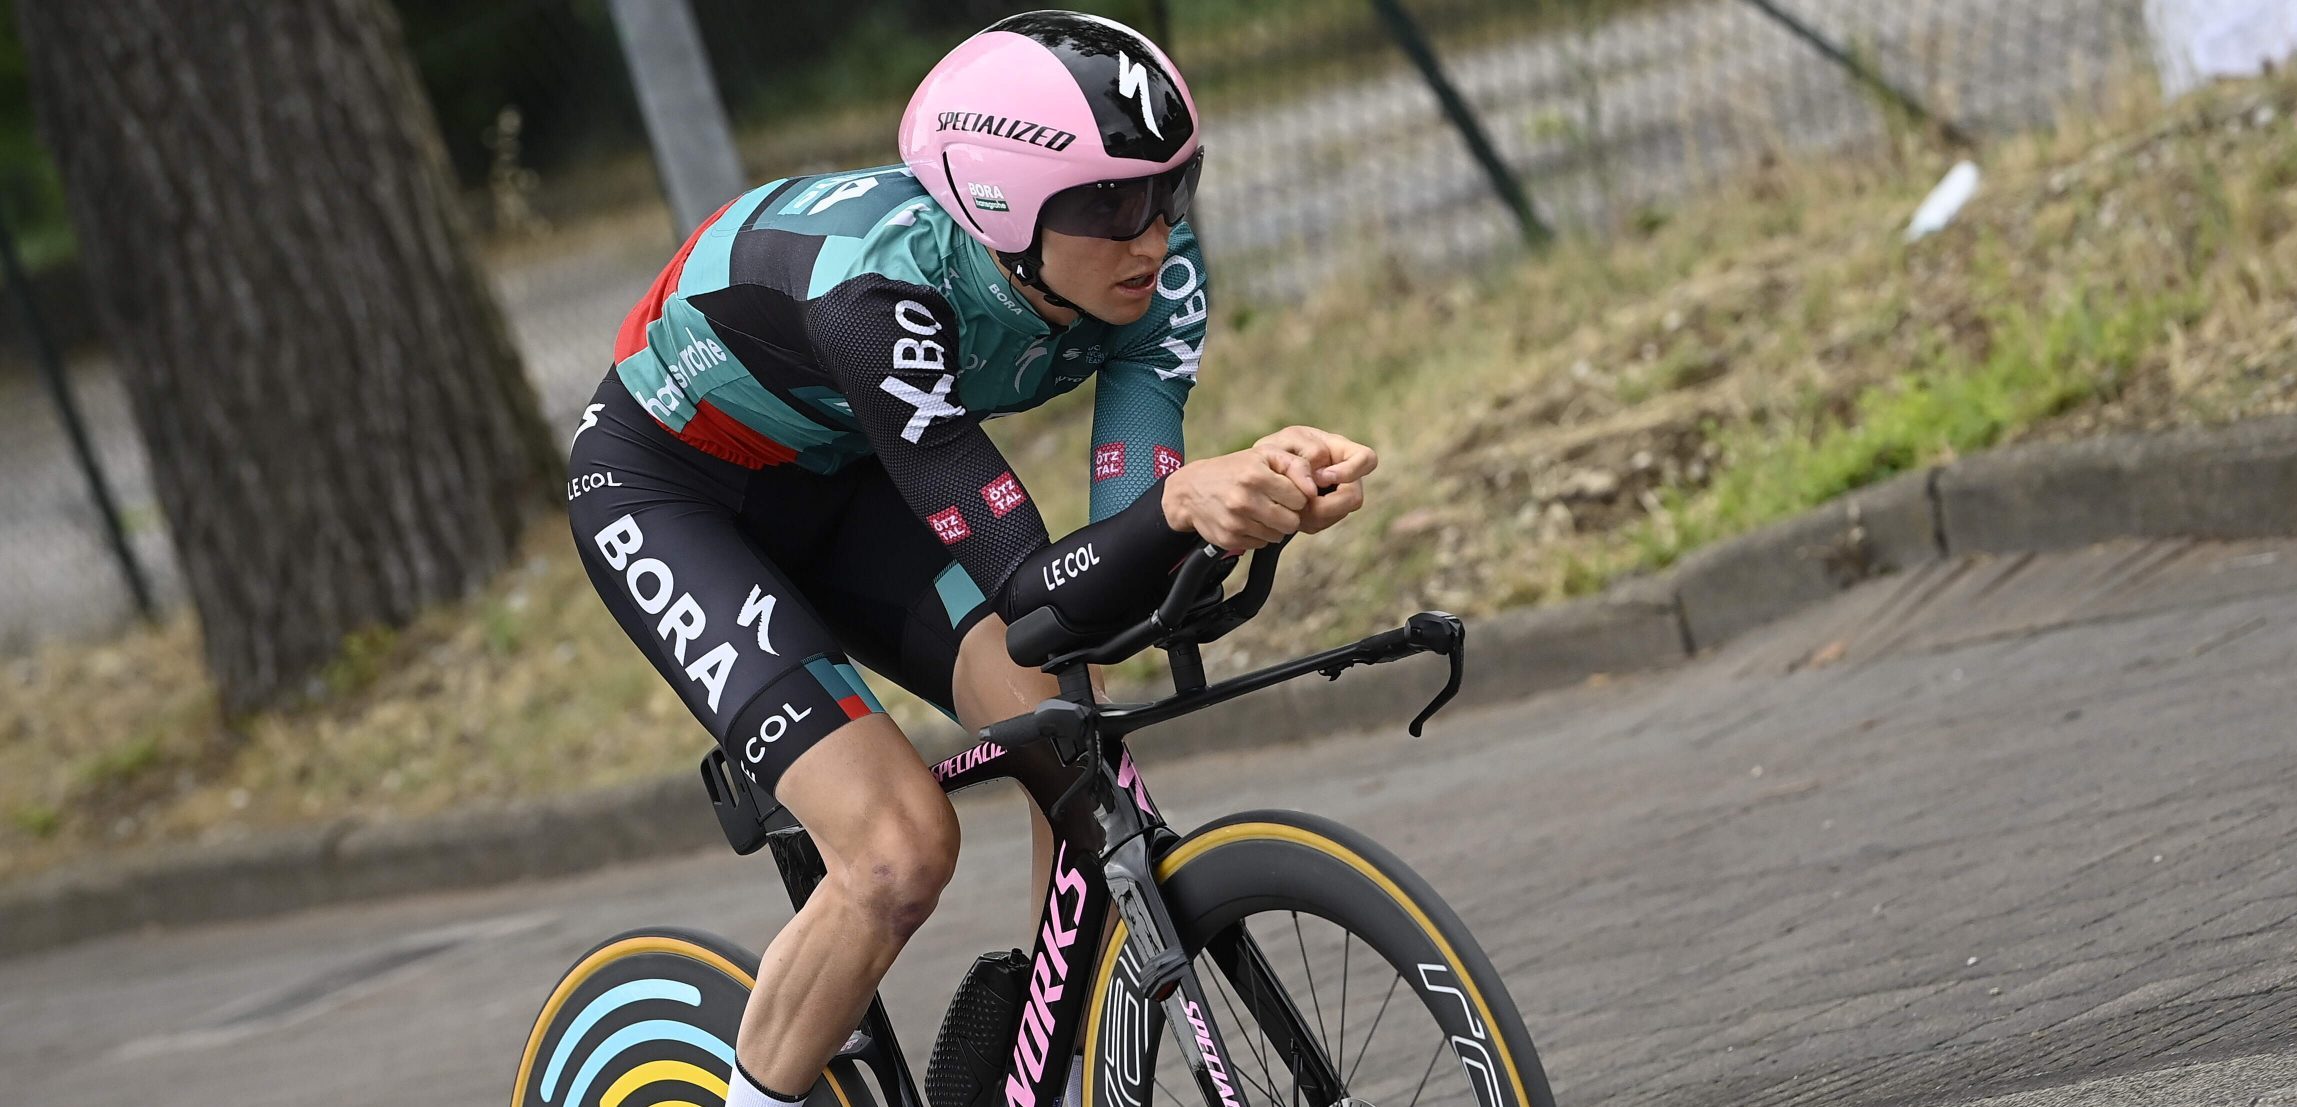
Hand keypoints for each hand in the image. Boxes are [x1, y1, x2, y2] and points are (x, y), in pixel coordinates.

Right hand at [1160, 449, 1308, 550]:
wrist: (1190, 490)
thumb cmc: (1234, 470)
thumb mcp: (1264, 455)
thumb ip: (1295, 466)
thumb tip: (1313, 490)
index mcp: (1256, 476)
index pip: (1300, 498)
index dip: (1296, 495)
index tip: (1284, 490)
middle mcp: (1245, 500)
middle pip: (1292, 522)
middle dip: (1288, 513)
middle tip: (1275, 503)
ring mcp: (1236, 522)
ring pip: (1278, 536)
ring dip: (1274, 525)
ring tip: (1259, 510)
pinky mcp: (1229, 539)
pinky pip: (1261, 544)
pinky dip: (1258, 534)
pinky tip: (1247, 520)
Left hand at [1252, 425, 1376, 533]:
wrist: (1262, 470)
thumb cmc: (1276, 449)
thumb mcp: (1286, 442)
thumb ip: (1307, 453)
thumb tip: (1320, 478)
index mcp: (1340, 450)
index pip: (1367, 459)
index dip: (1351, 471)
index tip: (1322, 477)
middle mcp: (1345, 476)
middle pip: (1355, 497)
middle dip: (1328, 505)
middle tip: (1304, 503)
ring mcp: (1337, 496)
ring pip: (1338, 514)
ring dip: (1315, 515)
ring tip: (1291, 506)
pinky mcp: (1324, 514)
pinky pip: (1322, 524)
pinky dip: (1306, 521)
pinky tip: (1290, 512)